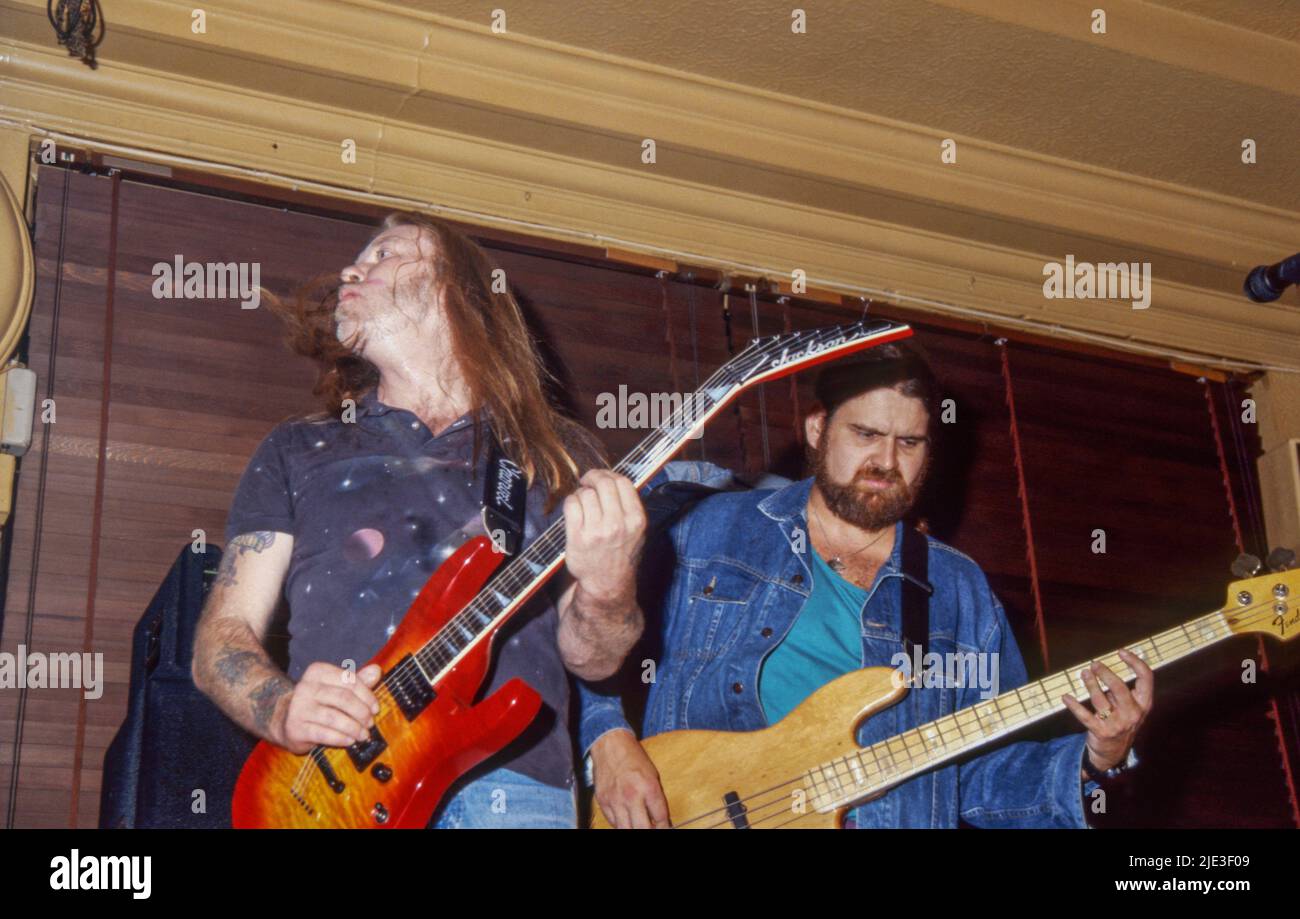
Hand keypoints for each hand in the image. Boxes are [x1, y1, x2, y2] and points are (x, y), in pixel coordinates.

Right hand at [274, 662, 381, 753]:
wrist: (283, 718)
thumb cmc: (318, 701)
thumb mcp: (336, 687)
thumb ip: (357, 680)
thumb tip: (377, 670)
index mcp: (318, 671)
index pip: (349, 680)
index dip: (367, 696)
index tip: (375, 708)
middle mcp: (306, 687)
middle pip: (343, 699)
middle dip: (361, 713)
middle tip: (370, 723)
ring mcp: (298, 707)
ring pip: (334, 718)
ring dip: (354, 728)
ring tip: (363, 735)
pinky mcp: (295, 728)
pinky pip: (324, 734)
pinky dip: (341, 738)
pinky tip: (350, 740)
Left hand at [563, 469, 645, 605]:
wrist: (607, 584)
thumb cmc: (621, 554)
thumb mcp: (637, 530)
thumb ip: (629, 505)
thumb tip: (611, 477)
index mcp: (636, 519)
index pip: (623, 482)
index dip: (609, 474)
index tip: (602, 476)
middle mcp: (618, 524)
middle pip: (603, 483)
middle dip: (593, 477)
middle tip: (587, 481)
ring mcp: (597, 531)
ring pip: (585, 493)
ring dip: (581, 493)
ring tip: (583, 503)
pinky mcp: (577, 536)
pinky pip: (571, 504)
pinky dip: (571, 502)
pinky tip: (575, 510)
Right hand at [592, 729, 670, 827]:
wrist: (611, 745)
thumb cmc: (634, 758)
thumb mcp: (652, 775)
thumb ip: (656, 799)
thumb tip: (660, 820)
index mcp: (649, 787)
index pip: (660, 817)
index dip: (664, 826)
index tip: (664, 827)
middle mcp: (632, 796)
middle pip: (643, 829)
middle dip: (650, 830)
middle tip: (651, 827)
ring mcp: (615, 801)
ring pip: (625, 830)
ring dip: (634, 829)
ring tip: (638, 825)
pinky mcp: (603, 802)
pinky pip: (613, 823)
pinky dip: (621, 824)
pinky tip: (626, 820)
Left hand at [1062, 649, 1153, 773]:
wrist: (1113, 752)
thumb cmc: (1121, 722)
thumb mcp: (1131, 708)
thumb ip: (1123, 691)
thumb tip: (1106, 667)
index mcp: (1144, 705)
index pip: (1146, 679)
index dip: (1135, 663)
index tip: (1122, 652)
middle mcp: (1133, 714)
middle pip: (1119, 688)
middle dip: (1105, 673)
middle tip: (1094, 664)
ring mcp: (1117, 724)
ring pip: (1100, 699)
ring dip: (1090, 684)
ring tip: (1084, 674)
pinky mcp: (1100, 732)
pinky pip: (1084, 715)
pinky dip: (1073, 705)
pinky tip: (1066, 697)